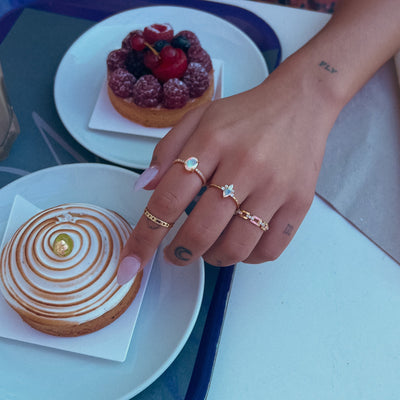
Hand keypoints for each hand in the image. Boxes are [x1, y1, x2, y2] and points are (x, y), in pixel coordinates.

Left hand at [116, 58, 339, 284]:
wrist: (300, 104)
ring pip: (236, 247)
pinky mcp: (299, 202)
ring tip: (208, 248)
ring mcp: (275, 187)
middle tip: (175, 254)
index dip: (145, 236)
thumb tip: (144, 189)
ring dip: (213, 258)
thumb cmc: (245, 114)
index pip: (169, 198)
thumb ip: (167, 151)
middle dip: (180, 253)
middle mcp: (244, 166)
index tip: (132, 262)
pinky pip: (269, 250)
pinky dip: (247, 258)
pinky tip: (239, 243)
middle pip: (201, 230)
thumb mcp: (199, 118)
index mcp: (211, 142)